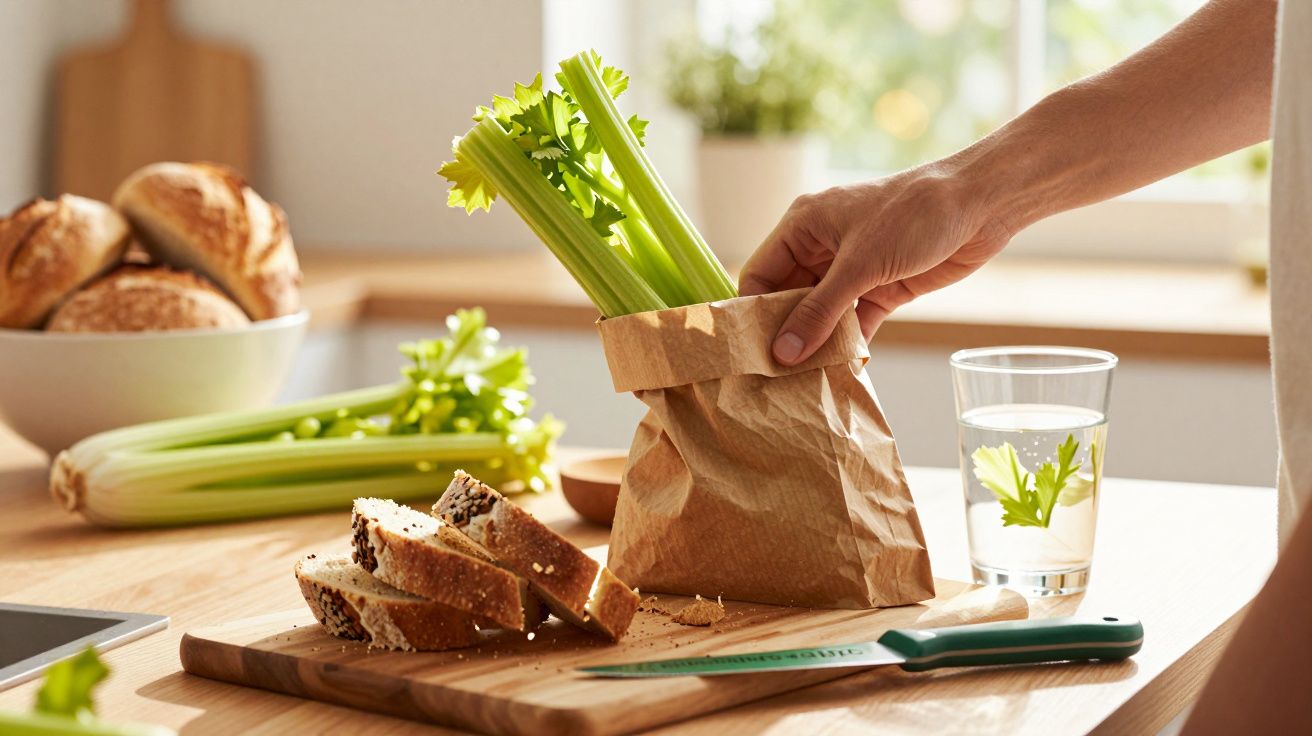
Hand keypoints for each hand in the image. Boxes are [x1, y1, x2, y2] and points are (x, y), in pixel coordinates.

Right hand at [739, 164, 1014, 364]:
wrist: (982, 204)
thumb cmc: (914, 214)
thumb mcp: (860, 266)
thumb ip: (819, 312)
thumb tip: (782, 353)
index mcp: (803, 225)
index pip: (761, 274)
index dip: (750, 312)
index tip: (744, 352)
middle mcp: (822, 247)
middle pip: (788, 299)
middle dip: (784, 334)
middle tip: (770, 378)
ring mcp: (853, 269)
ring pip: (821, 315)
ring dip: (815, 344)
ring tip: (800, 384)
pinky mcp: (882, 288)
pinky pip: (853, 323)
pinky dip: (847, 345)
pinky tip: (838, 372)